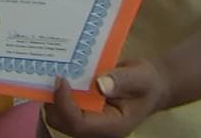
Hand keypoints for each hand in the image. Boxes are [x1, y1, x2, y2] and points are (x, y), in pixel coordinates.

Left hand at [40, 60, 171, 137]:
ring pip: (58, 116)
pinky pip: (62, 107)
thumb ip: (122, 80)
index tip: (61, 79)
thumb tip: (101, 84)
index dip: (65, 104)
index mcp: (112, 127)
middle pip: (63, 122)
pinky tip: (57, 73)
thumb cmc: (147, 83)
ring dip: (52, 95)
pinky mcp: (82, 111)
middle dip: (53, 100)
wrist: (149, 84)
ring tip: (51, 71)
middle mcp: (96, 129)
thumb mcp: (141, 77)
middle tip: (53, 72)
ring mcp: (88, 122)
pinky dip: (56, 92)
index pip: (79, 124)